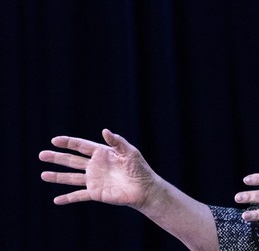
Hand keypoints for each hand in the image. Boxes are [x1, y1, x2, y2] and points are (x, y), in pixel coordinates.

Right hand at [39, 129, 156, 208]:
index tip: (54, 140)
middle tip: (41, 155)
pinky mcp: (96, 193)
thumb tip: (104, 130)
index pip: (81, 146)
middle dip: (57, 157)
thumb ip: (117, 141)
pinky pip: (79, 196)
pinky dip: (68, 198)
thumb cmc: (139, 168)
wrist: (144, 188)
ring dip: (57, 177)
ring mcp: (94, 180)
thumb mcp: (129, 152)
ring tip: (43, 175)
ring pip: (71, 178)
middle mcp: (95, 166)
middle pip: (72, 160)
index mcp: (102, 153)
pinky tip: (56, 200)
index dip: (68, 142)